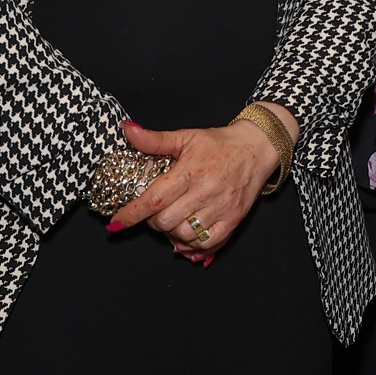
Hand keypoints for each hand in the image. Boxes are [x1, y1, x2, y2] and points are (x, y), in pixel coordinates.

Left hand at [105, 114, 283, 259]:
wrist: (258, 146)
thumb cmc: (220, 143)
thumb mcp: (186, 137)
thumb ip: (155, 139)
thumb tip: (128, 129)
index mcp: (190, 171)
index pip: (154, 199)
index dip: (132, 214)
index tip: (116, 223)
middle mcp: (205, 191)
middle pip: (166, 221)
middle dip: (153, 222)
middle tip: (156, 212)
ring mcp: (221, 207)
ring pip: (184, 235)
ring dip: (172, 233)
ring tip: (173, 222)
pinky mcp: (234, 219)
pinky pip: (208, 243)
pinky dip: (193, 245)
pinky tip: (188, 236)